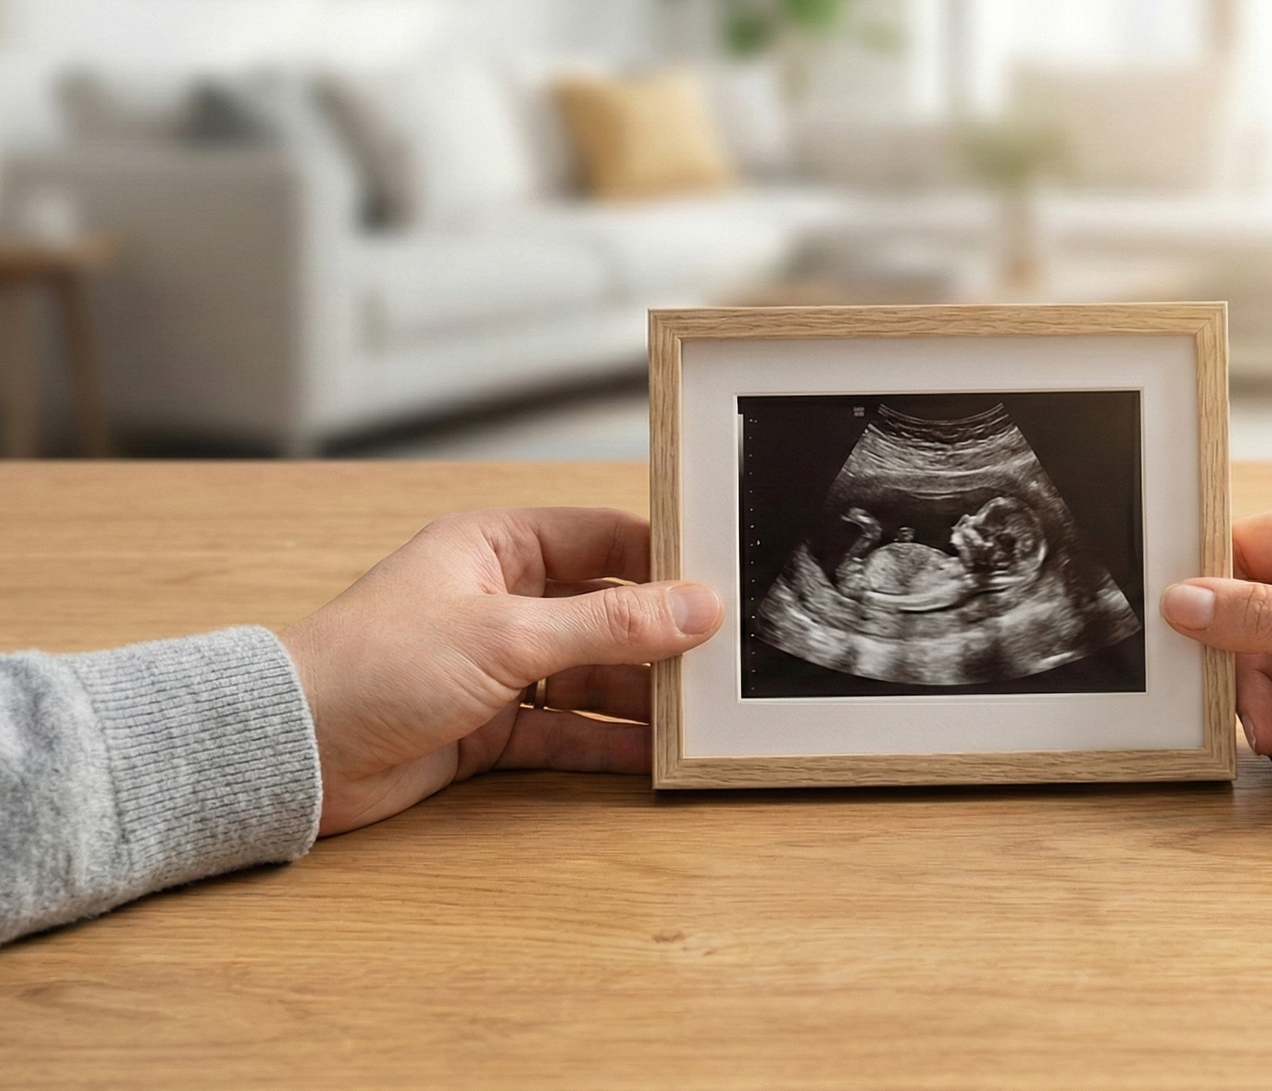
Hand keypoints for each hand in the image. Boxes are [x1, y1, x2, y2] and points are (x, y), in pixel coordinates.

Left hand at [279, 508, 721, 835]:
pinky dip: (606, 741)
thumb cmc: (372, 665)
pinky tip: (652, 754)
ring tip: (700, 714)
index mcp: (497, 547)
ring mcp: (496, 666)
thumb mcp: (508, 636)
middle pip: (605, 613)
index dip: (664, 560)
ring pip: (590, 675)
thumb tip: (696, 607)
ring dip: (640, 695)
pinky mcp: (489, 727)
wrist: (290, 752)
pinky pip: (565, 730)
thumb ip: (610, 625)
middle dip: (661, 639)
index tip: (722, 583)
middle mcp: (501, 601)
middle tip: (724, 660)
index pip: (603, 539)